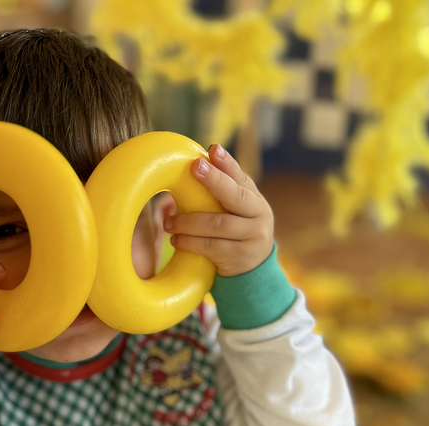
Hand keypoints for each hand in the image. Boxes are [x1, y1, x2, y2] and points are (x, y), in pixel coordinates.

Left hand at [164, 144, 273, 276]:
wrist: (253, 272)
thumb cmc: (236, 234)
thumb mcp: (235, 213)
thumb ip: (222, 193)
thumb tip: (195, 164)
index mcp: (255, 200)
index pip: (241, 178)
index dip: (227, 163)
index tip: (212, 150)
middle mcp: (259, 215)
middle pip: (235, 196)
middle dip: (214, 180)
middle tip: (194, 167)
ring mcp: (253, 237)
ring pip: (218, 224)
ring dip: (189, 222)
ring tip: (169, 222)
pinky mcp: (240, 257)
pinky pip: (211, 246)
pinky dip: (190, 242)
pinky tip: (176, 239)